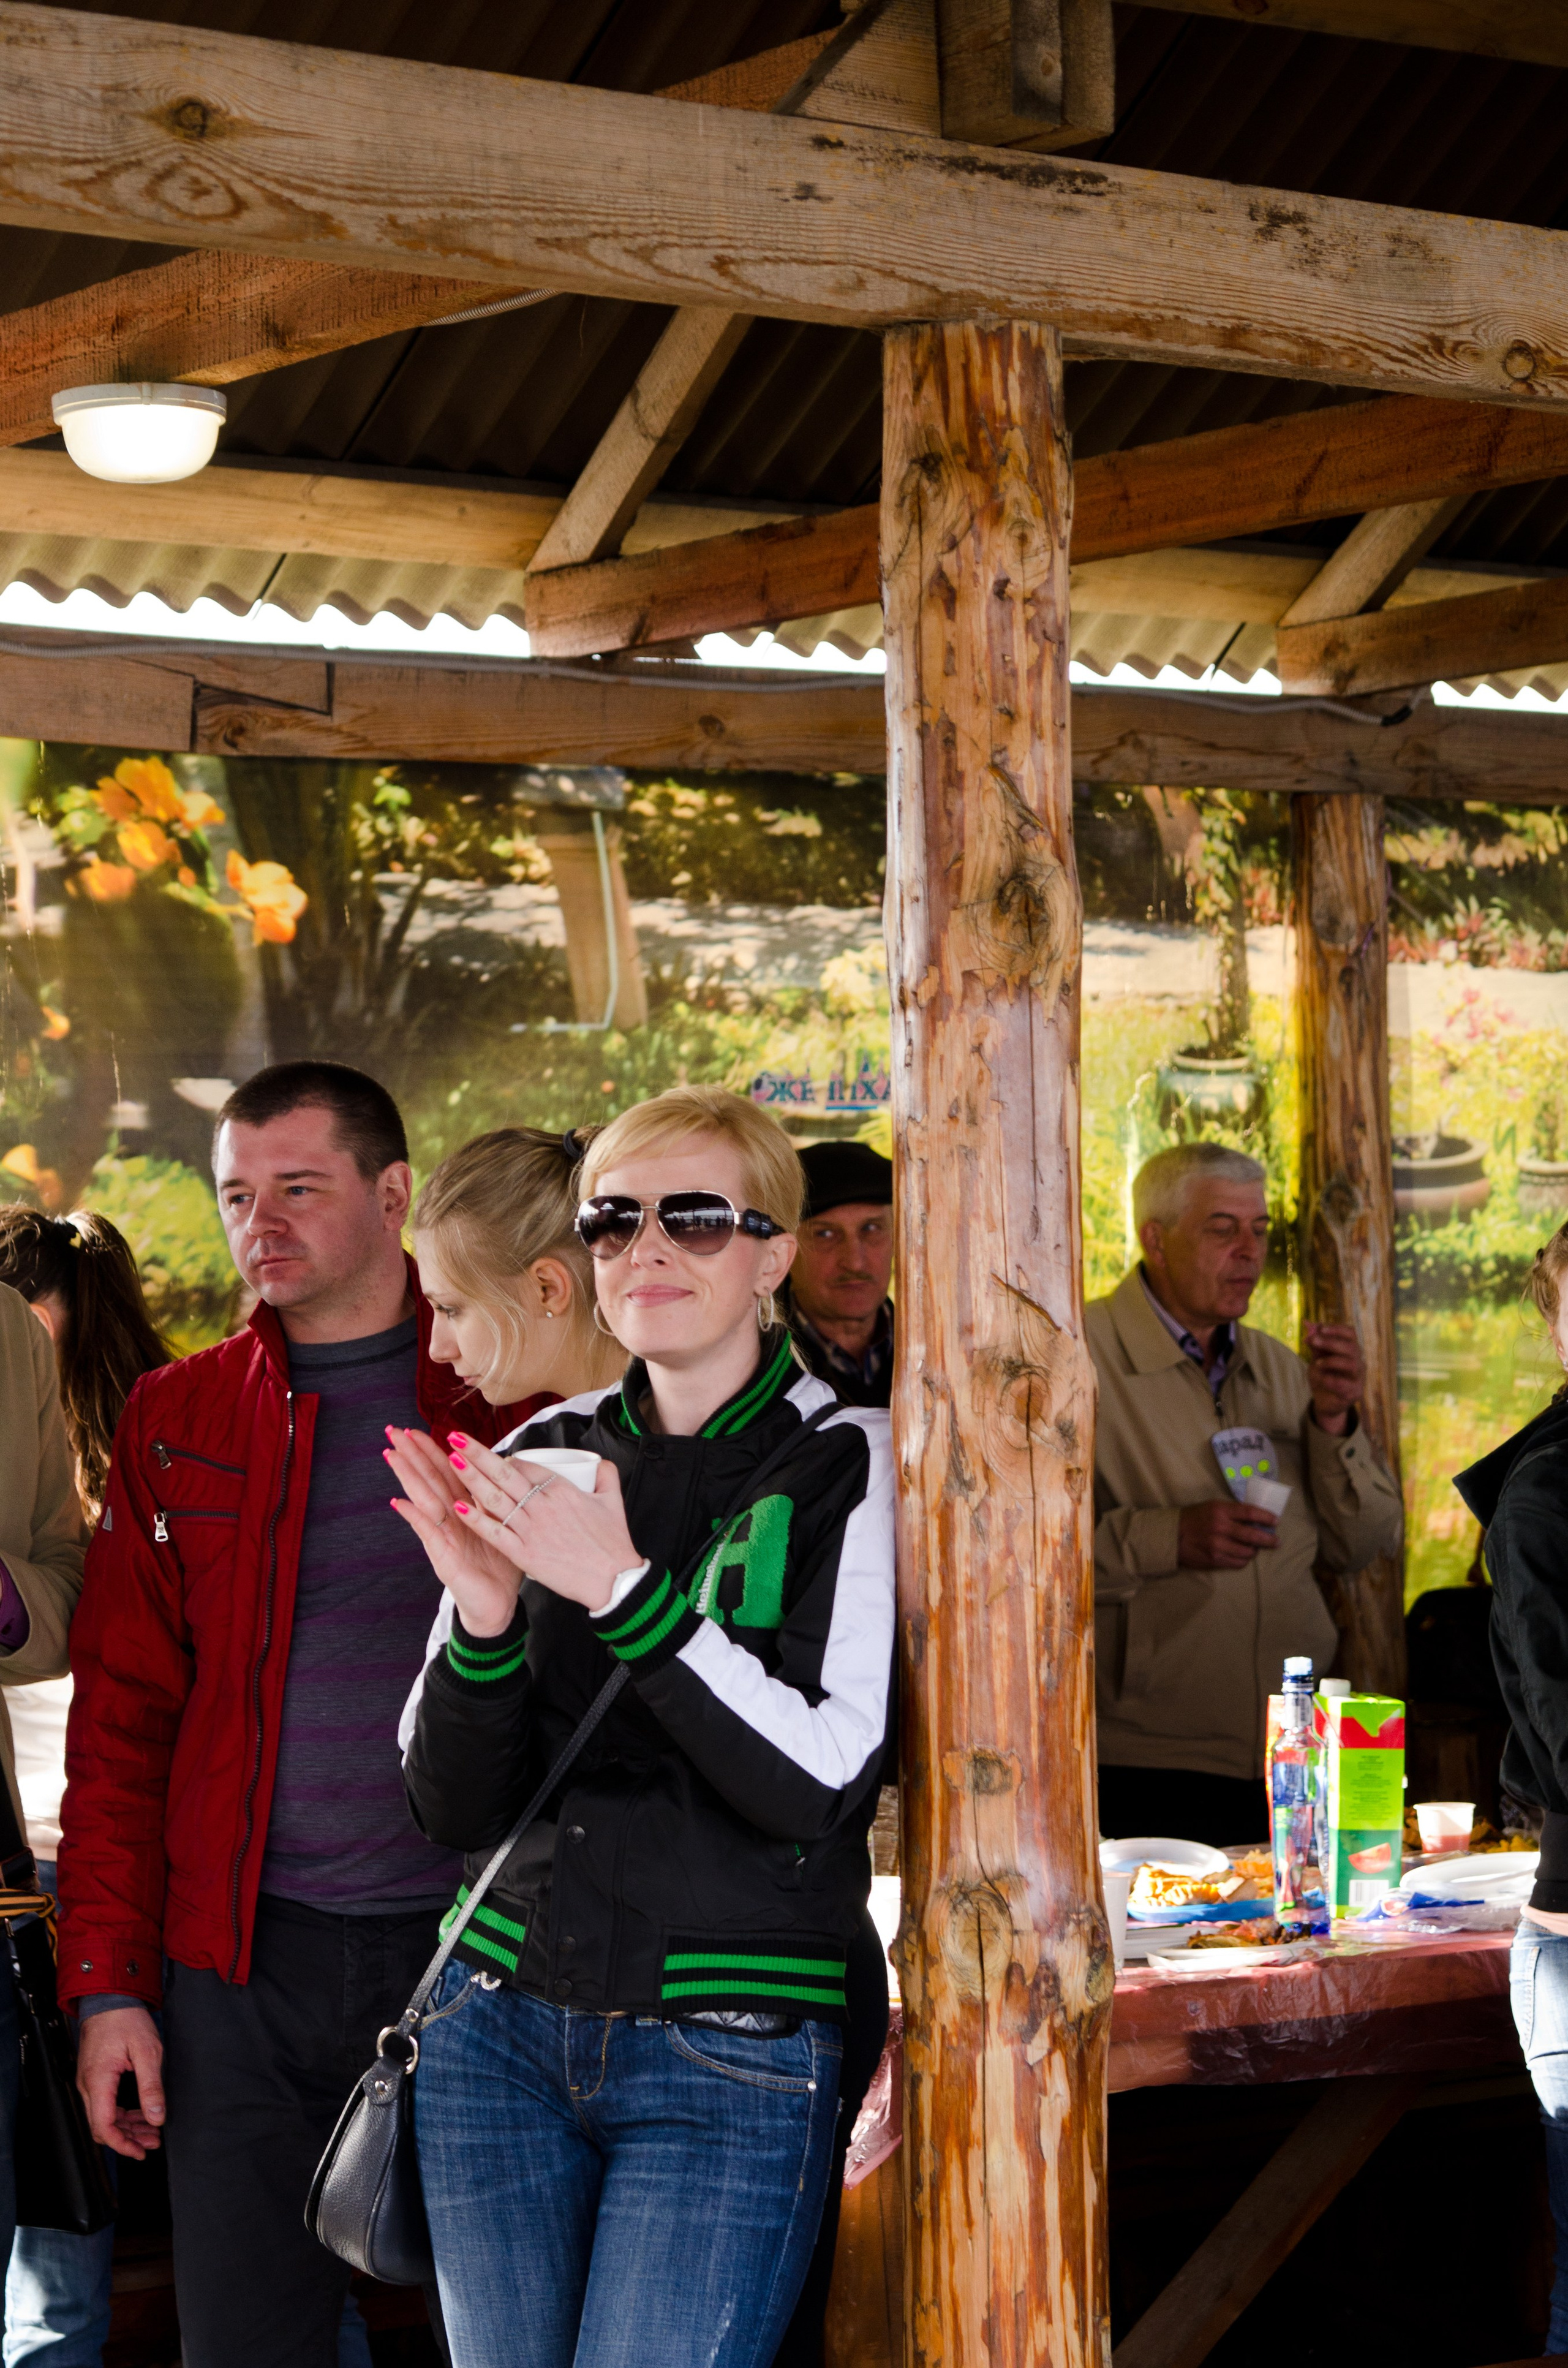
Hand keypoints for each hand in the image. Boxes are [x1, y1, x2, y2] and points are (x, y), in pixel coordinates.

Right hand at [77, 2006, 163, 2158]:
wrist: (109, 1998)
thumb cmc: (127, 2020)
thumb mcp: (147, 2051)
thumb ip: (151, 2087)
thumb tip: (156, 2118)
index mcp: (98, 2081)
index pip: (103, 2127)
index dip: (122, 2145)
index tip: (141, 2152)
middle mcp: (88, 2085)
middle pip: (102, 2126)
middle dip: (128, 2139)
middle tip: (153, 2142)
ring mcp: (89, 2081)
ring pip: (103, 2117)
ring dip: (126, 2127)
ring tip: (151, 2132)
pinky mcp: (94, 2077)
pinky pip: (104, 2105)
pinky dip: (121, 2114)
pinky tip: (139, 2114)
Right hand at [385, 1427, 523, 1639]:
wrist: (498, 1604)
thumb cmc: (499, 1565)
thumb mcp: (500, 1524)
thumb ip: (492, 1500)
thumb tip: (494, 1469)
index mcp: (464, 1509)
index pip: (445, 1473)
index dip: (431, 1450)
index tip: (417, 1428)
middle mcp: (449, 1520)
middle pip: (428, 1480)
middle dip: (412, 1455)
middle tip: (393, 1431)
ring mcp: (443, 1537)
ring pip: (423, 1500)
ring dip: (407, 1477)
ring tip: (391, 1455)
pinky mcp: (443, 1557)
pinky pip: (427, 1533)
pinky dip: (414, 1517)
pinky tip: (399, 1503)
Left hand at [443, 1435, 640, 1622]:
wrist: (613, 1580)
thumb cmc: (612, 1542)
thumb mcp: (614, 1500)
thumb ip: (605, 1475)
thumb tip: (598, 1462)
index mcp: (561, 1489)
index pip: (525, 1466)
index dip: (505, 1458)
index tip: (490, 1456)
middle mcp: (541, 1505)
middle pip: (503, 1474)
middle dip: (477, 1454)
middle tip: (457, 1437)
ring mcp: (530, 1529)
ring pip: (494, 1499)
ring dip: (471, 1478)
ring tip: (452, 1460)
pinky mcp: (524, 1554)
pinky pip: (495, 1533)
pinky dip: (476, 1520)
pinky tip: (459, 1506)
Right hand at [1177, 1498, 1280, 1569]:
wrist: (1172, 1536)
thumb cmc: (1193, 1518)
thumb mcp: (1211, 1507)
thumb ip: (1231, 1512)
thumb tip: (1255, 1519)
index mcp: (1220, 1510)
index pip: (1250, 1512)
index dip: (1266, 1517)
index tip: (1275, 1521)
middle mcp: (1220, 1527)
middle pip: (1253, 1535)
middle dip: (1268, 1539)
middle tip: (1276, 1541)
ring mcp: (1218, 1546)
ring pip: (1247, 1552)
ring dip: (1254, 1550)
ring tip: (1255, 1548)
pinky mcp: (1215, 1560)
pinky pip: (1238, 1562)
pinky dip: (1244, 1560)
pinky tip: (1243, 1556)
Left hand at [1303, 1321, 1362, 1434]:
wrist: (1323, 1401)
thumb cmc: (1323, 1376)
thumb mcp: (1316, 1358)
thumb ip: (1314, 1343)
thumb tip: (1307, 1323)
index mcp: (1351, 1350)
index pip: (1351, 1333)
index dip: (1337, 1328)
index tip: (1320, 1328)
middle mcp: (1358, 1362)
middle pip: (1351, 1347)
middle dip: (1330, 1342)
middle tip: (1312, 1341)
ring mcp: (1358, 1378)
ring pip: (1352, 1364)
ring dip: (1332, 1360)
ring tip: (1318, 1363)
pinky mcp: (1354, 1393)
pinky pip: (1345, 1384)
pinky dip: (1332, 1380)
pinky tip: (1323, 1379)